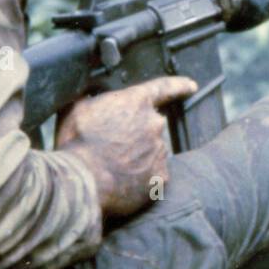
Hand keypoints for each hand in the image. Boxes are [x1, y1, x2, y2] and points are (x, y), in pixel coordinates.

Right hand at [56, 76, 197, 217]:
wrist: (81, 181)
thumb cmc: (76, 144)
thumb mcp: (78, 109)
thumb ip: (94, 99)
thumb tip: (93, 97)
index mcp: (136, 102)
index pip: (164, 87)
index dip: (179, 85)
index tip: (191, 86)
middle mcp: (154, 124)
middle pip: (150, 127)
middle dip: (134, 136)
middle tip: (110, 149)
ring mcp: (160, 151)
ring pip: (151, 153)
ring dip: (135, 158)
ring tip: (109, 168)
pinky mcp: (160, 177)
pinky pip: (152, 176)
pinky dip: (139, 180)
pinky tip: (120, 182)